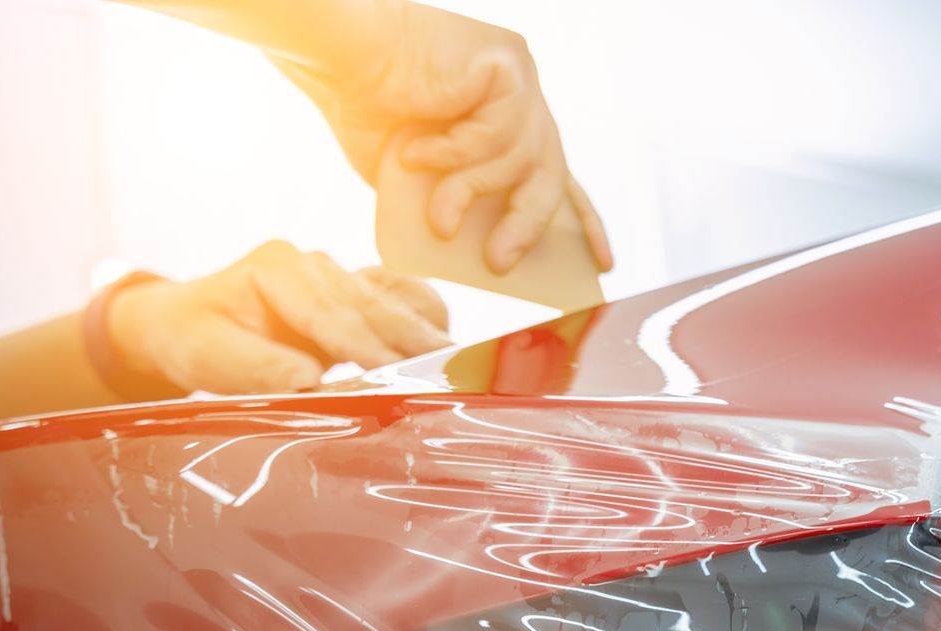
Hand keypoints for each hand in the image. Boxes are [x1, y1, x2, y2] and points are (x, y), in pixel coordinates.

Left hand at [108, 241, 449, 393]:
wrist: (186, 321)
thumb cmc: (195, 339)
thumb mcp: (211, 357)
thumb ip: (261, 369)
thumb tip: (313, 384)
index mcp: (277, 269)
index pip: (330, 311)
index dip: (363, 346)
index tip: (391, 375)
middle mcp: (313, 264)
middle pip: (372, 304)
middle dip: (409, 341)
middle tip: (445, 373)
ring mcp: (338, 274)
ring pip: (395, 299)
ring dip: (425, 332)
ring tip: (457, 363)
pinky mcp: (355, 293)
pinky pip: (402, 298)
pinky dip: (425, 320)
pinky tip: (445, 347)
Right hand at [285, 5, 611, 274]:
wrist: (337, 57)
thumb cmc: (367, 109)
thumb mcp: (421, 178)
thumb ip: (460, 202)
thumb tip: (493, 256)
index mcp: (506, 119)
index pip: (561, 175)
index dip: (584, 222)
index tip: (603, 263)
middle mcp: (522, 95)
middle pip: (550, 173)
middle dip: (527, 225)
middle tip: (500, 263)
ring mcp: (518, 77)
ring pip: (521, 158)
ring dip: (471, 195)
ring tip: (436, 216)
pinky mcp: (507, 64)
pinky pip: (498, 132)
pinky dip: (455, 154)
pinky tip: (417, 152)